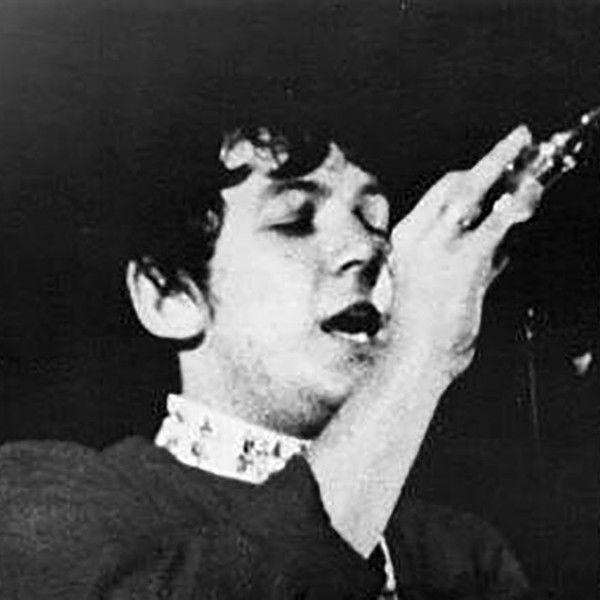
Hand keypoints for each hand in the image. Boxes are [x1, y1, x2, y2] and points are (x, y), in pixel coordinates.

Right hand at [388, 125, 542, 377]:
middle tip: (520, 138)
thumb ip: (472, 259)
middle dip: (494, 158)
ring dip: (511, 173)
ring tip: (536, 168)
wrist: (413, 358)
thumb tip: (509, 237)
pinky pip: (496, 223)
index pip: (440, 193)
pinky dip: (517, 207)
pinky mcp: (463, 260)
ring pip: (476, 193)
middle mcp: (417, 234)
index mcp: (407, 239)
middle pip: (456, 182)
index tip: (494, 163)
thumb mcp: (441, 285)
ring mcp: (438, 246)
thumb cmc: (424, 328)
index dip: (470, 173)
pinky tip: (530, 197)